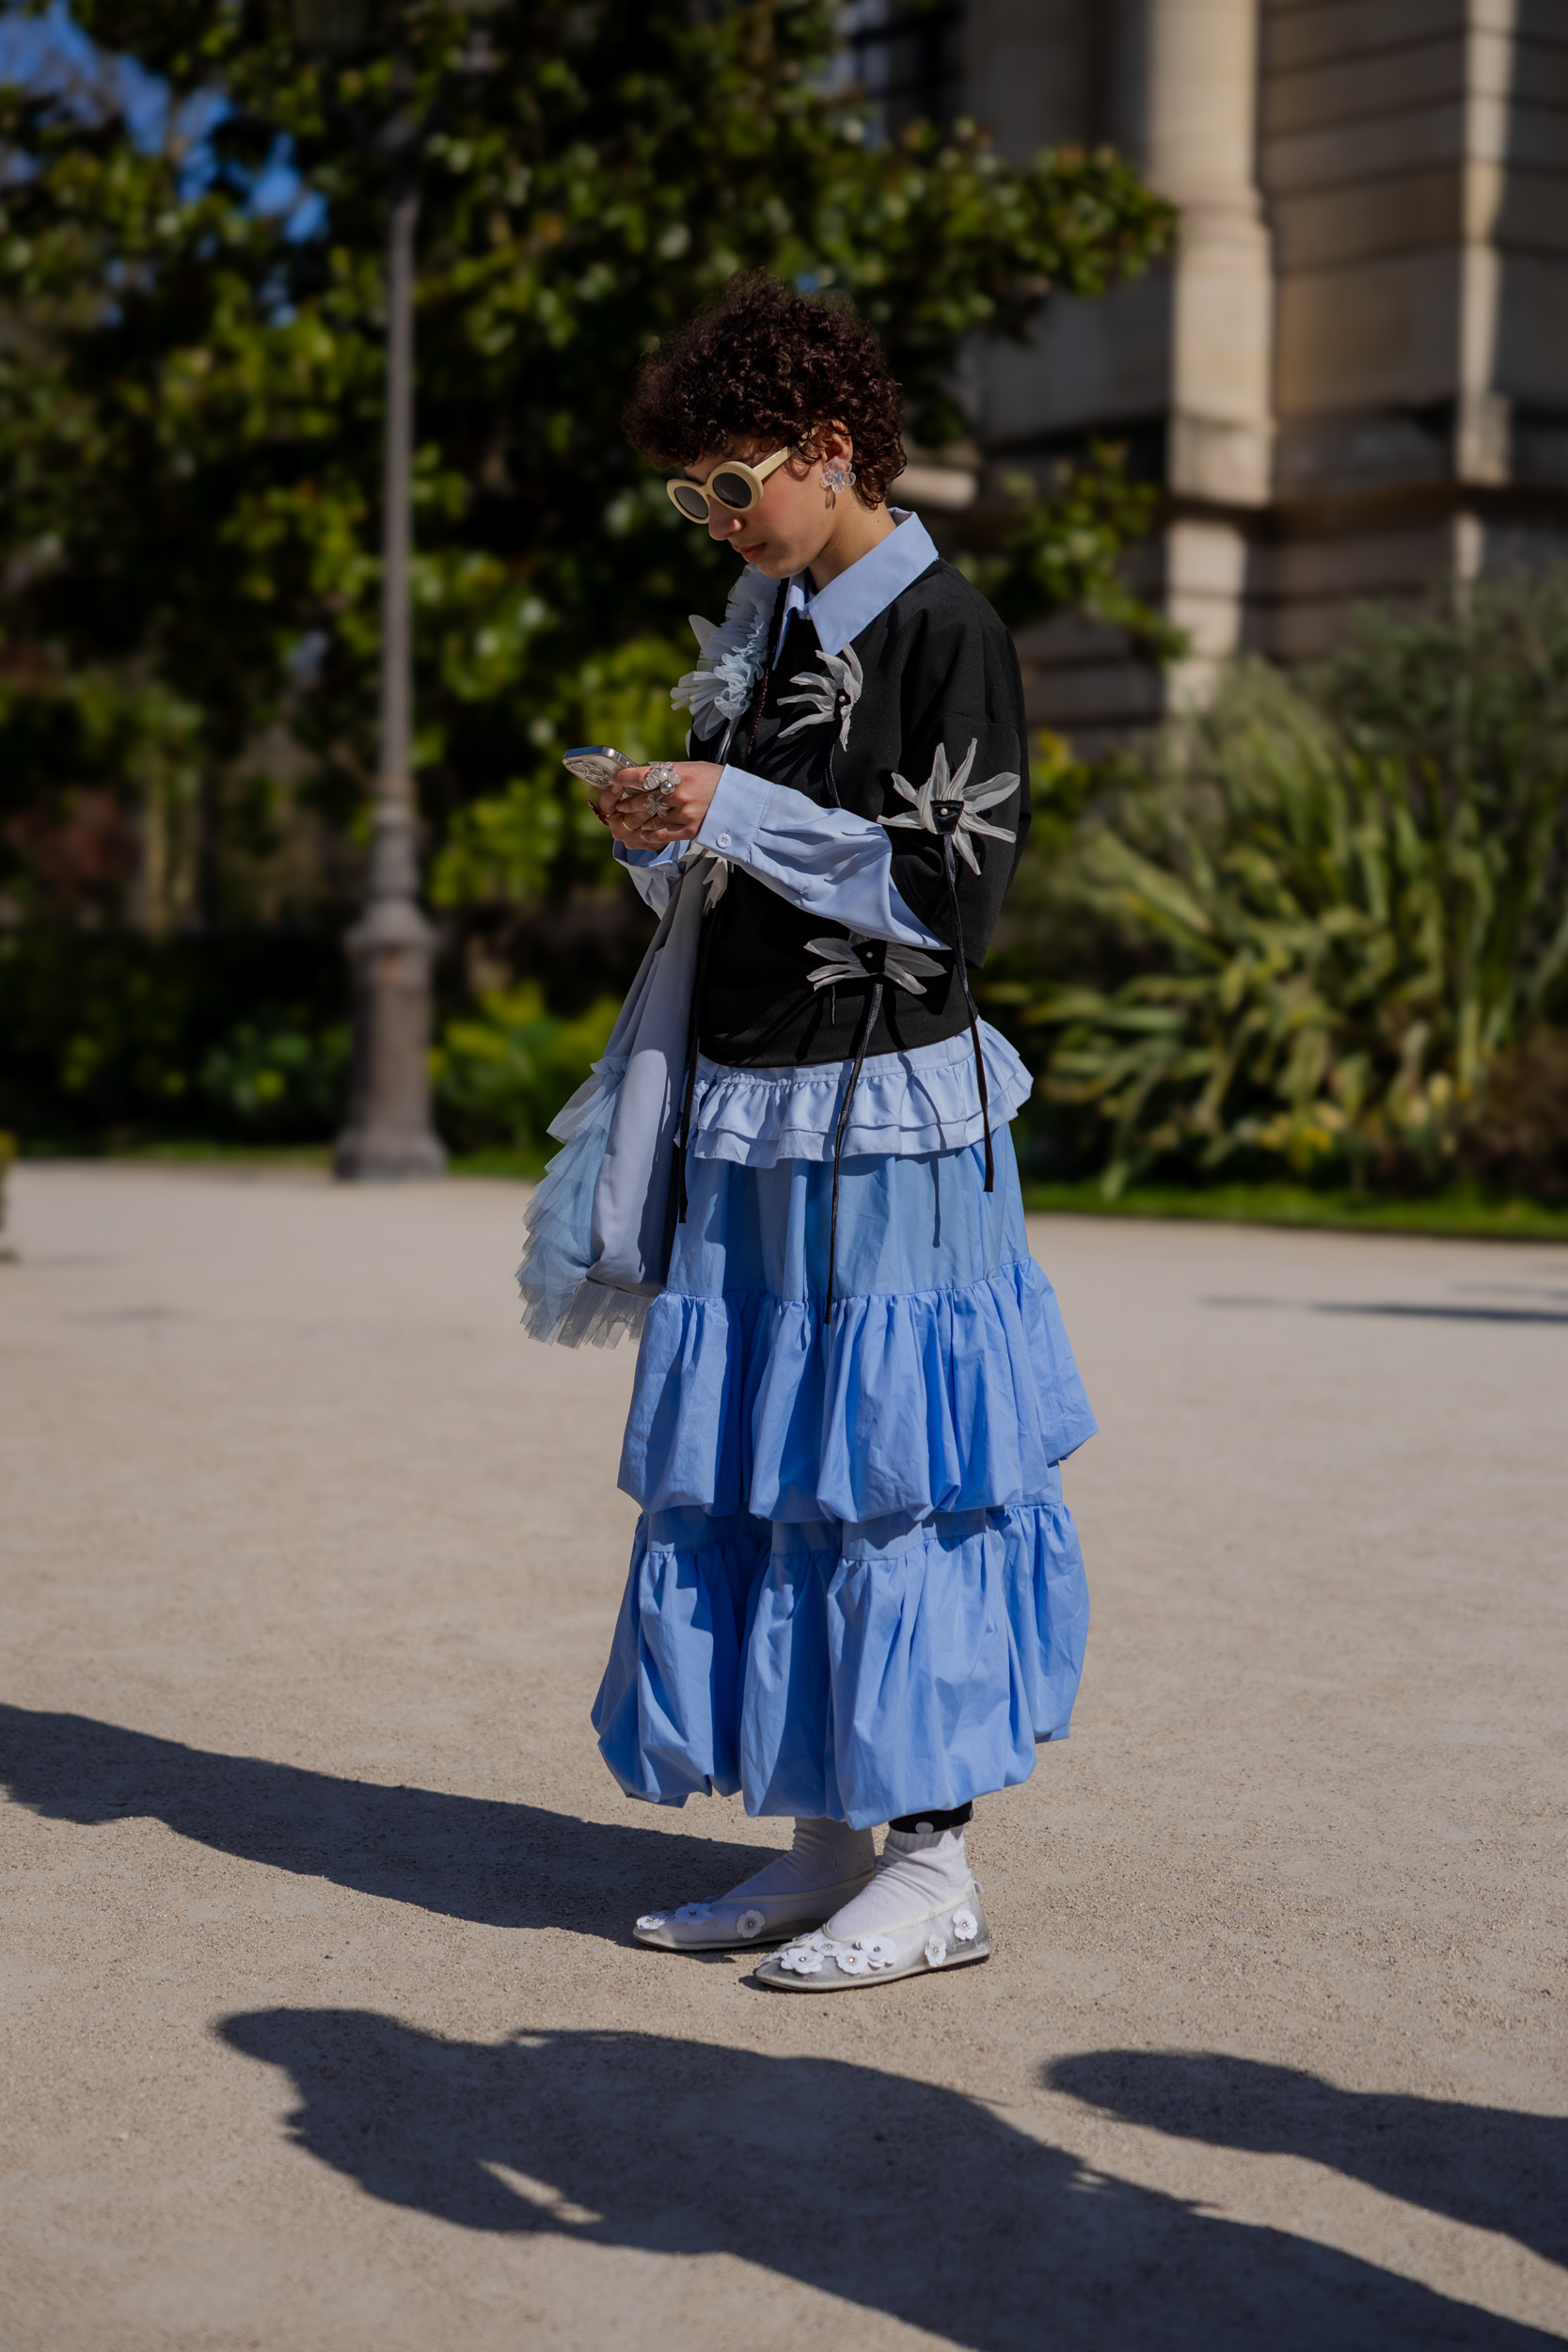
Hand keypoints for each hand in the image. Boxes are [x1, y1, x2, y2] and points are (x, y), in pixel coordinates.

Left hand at [596, 761, 722, 849]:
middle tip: (621, 805)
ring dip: (638, 820)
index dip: (625, 778)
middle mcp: (680, 793)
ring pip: (650, 819)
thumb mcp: (693, 768)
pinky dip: (651, 834)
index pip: (643, 775)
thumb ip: (670, 772)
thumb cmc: (715, 780)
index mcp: (679, 773)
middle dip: (628, 803)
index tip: (615, 780)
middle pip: (643, 800)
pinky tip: (645, 833)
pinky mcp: (690, 829)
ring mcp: (685, 813)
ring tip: (631, 820)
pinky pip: (663, 834)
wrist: (740, 800)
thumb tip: (647, 775)